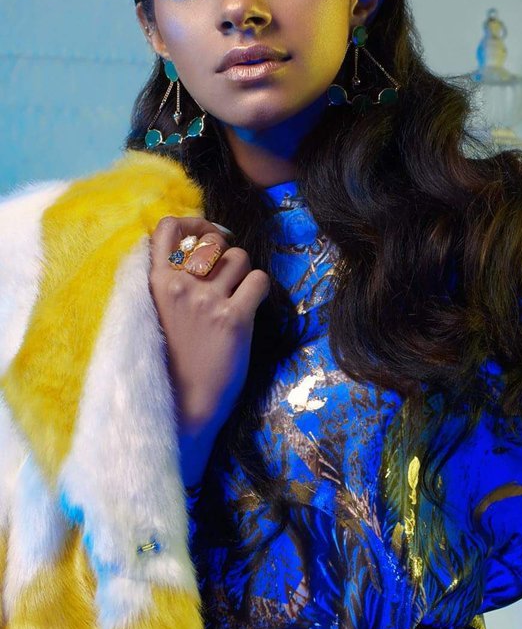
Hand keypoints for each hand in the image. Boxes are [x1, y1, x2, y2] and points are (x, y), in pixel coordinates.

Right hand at [149, 216, 270, 484]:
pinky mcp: (234, 319)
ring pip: (240, 258)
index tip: (206, 233)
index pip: (168, 228)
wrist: (183, 406)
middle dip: (225, 254)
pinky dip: (260, 291)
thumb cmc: (170, 361)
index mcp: (155, 283)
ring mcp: (207, 302)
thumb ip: (170, 282)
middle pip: (214, 240)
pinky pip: (259, 281)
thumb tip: (195, 248)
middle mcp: (180, 286)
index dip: (193, 222)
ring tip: (234, 300)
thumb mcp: (157, 313)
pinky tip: (249, 308)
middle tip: (225, 279)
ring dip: (243, 274)